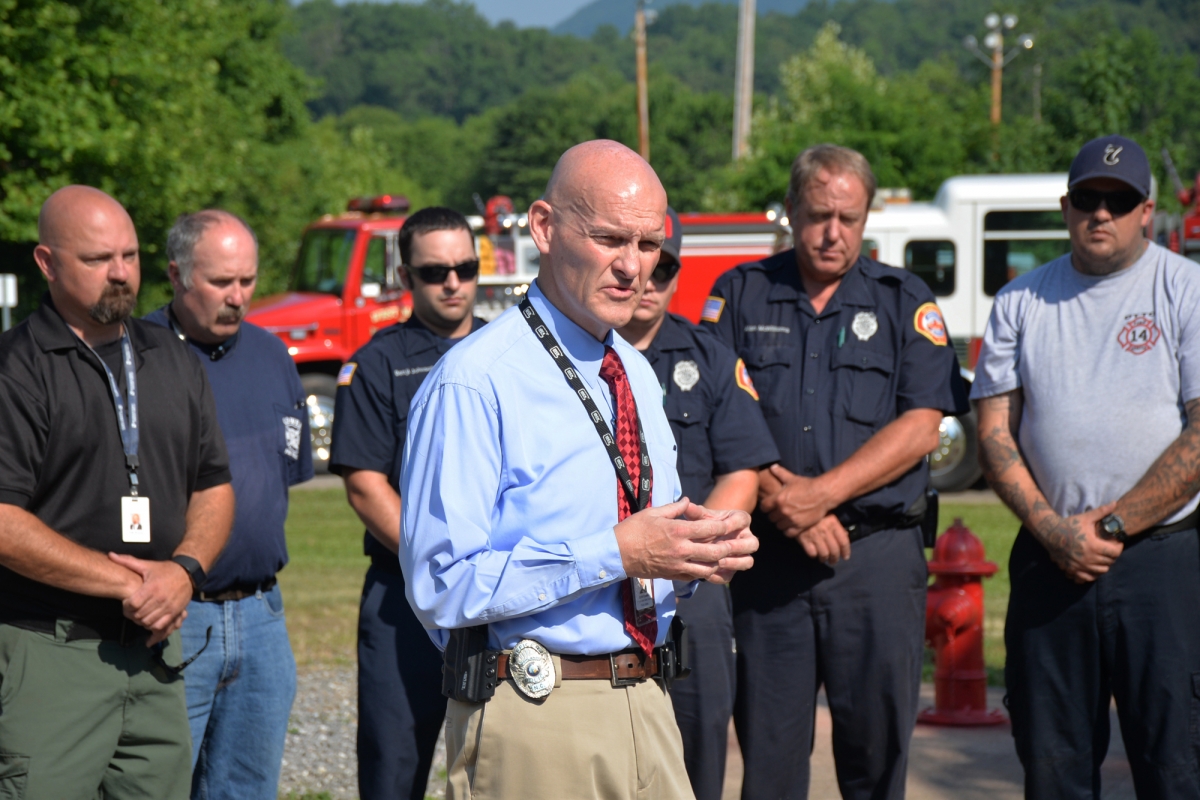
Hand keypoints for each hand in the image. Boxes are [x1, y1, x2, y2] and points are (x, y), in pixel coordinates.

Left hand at [108, 553, 194, 645]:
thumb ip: (128, 562)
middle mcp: (160, 599)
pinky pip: (160, 626)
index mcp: (151, 587)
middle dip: (132, 615)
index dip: (126, 606)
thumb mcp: (147, 565)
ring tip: (140, 615)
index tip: (126, 604)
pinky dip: (152, 627)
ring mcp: (169, 607)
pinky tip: (149, 622)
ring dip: (141, 621)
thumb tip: (110, 555)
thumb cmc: (165, 570)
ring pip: (148, 622)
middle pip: (139, 615)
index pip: (133, 604)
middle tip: (131, 611)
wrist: (187, 574)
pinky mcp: (175, 612)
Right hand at [615, 498, 757, 582]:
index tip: (738, 522)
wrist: (616, 554)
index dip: (726, 525)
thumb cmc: (632, 530)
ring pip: (709, 567)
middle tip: (744, 543)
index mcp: (677, 530)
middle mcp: (681, 549)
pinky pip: (696, 577)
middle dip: (732, 547)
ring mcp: (677, 565)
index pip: (709, 528)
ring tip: (736, 559)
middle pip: (714, 551)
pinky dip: (709, 574)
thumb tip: (688, 502)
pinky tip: (717, 571)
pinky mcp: (673, 574)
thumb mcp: (653, 512)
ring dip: (724, 563)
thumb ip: (675, 508)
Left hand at [684, 502, 757, 582]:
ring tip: (717, 562)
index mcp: (740, 520)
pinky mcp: (732, 569)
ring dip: (733, 563)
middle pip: (752, 544)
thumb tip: (686, 504)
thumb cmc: (702, 523)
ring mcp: (742, 555)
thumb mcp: (699, 517)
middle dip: (738, 546)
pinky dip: (720, 575)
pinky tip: (708, 573)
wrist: (699, 538)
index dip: (732, 524)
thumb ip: (695, 512)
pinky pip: (731, 575)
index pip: (742, 520)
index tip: (719, 527)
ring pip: (747, 562)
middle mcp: (746, 537)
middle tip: (722, 547)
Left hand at [759, 464, 833, 534]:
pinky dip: (788, 531)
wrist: (823, 494)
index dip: (766, 507)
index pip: (763, 507)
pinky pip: (788, 533)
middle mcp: (783, 510)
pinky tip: (791, 526)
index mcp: (778, 499)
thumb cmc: (807, 485)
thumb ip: (780, 473)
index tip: (769, 506)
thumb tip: (772, 466)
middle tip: (778, 512)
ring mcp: (791, 519)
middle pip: (770, 518)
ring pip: (778, 526)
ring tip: (785, 519)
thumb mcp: (792, 478)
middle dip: (773, 515)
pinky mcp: (799, 526)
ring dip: (781, 523)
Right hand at [793, 514, 851, 564]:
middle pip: (834, 550)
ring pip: (824, 554)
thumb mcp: (828, 515)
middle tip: (833, 561)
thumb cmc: (815, 514)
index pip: (843, 541)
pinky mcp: (804, 540)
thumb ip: (837, 526)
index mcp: (833, 523)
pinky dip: (814, 555)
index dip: (846, 551)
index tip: (845, 557)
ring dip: (824, 559)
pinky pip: (812, 553)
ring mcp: (814, 536)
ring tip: (823, 559)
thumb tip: (846, 535)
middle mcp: (825, 530)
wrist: (796, 511)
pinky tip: (814, 554)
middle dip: (835, 558)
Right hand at [1034, 504, 1122, 583]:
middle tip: (1108, 550)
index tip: (1116, 543)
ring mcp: (1079, 566)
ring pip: (1100, 572)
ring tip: (1100, 558)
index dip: (1118, 548)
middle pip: (1109, 563)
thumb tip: (1115, 503)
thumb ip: (1102, 512)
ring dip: (1103, 565)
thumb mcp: (1086, 517)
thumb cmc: (1069, 525)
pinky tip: (1089, 567)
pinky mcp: (1071, 570)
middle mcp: (1088, 558)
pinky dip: (1090, 575)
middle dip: (1111, 556)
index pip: (1115, 553)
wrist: (1050, 533)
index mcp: (1093, 546)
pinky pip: (1086, 578)